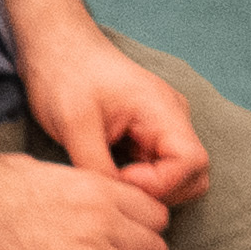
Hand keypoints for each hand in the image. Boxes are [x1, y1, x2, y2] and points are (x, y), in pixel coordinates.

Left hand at [19, 23, 204, 204]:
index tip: (120, 178)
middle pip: (193, 176)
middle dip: (158, 194)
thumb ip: (97, 166)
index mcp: (163, 110)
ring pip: (177, 179)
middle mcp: (172, 120)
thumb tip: (115, 201)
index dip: (160, 185)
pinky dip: (138, 184)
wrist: (57, 48)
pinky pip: (157, 172)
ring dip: (148, 191)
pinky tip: (106, 176)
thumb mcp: (75, 123)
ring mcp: (162, 129)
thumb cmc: (65, 76)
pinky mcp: (146, 137)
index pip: (193, 163)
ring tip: (108, 181)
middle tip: (114, 187)